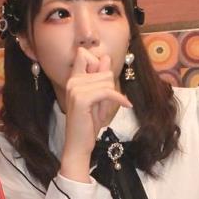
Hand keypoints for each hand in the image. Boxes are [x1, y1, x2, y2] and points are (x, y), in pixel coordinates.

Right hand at [60, 47, 131, 181]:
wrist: (79, 144)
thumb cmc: (88, 122)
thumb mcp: (97, 97)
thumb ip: (100, 77)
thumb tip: (106, 58)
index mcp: (73, 79)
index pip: (83, 54)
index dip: (98, 63)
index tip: (102, 80)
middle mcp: (72, 81)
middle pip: (104, 70)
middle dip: (110, 86)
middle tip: (103, 104)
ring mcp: (75, 89)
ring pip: (107, 81)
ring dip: (112, 95)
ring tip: (103, 109)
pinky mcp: (82, 99)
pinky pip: (108, 92)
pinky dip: (119, 99)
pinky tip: (126, 105)